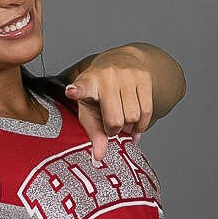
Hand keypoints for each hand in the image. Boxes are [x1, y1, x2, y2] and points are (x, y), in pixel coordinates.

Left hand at [64, 46, 153, 161]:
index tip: (71, 91)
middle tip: (110, 125)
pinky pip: (147, 111)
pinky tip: (135, 123)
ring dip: (130, 126)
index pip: (82, 88)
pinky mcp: (144, 77)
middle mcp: (107, 76)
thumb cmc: (99, 91)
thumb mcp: (90, 110)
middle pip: (116, 119)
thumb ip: (94, 134)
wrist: (122, 60)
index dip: (76, 91)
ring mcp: (127, 74)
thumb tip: (98, 157)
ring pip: (134, 116)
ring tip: (123, 119)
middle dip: (114, 129)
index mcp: (88, 83)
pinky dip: (142, 124)